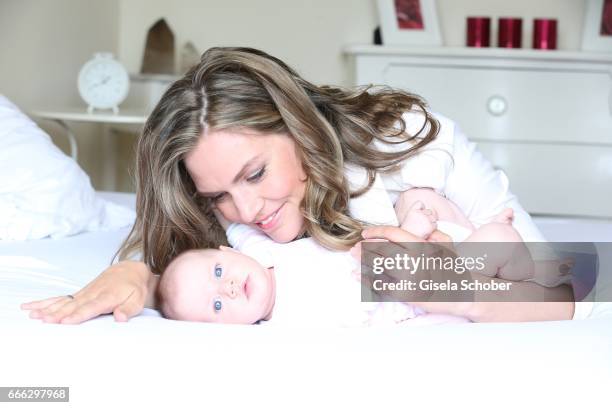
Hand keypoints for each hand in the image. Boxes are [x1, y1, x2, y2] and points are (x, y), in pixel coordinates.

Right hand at [21, 261, 151, 323]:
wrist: (130, 271)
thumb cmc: (134, 289)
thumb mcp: (138, 300)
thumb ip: (129, 309)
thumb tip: (120, 318)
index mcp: (108, 296)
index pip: (91, 306)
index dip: (78, 314)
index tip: (65, 322)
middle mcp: (93, 293)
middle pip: (73, 305)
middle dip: (58, 313)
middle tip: (44, 321)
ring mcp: (84, 293)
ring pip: (64, 301)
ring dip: (48, 308)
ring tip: (32, 314)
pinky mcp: (79, 294)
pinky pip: (60, 298)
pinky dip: (45, 302)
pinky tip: (30, 307)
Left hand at [360, 226, 475, 316]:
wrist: (464, 295)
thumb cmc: (455, 270)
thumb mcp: (448, 247)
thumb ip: (434, 235)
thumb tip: (424, 230)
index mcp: (420, 246)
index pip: (393, 233)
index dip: (376, 232)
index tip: (365, 234)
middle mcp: (412, 260)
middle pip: (381, 250)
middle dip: (365, 248)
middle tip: (354, 249)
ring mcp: (407, 278)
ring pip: (378, 267)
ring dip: (363, 263)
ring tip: (353, 260)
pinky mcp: (405, 293)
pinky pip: (381, 286)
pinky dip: (367, 281)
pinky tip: (357, 276)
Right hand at [397, 201, 437, 238]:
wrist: (407, 241)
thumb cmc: (408, 231)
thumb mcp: (409, 218)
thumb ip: (418, 211)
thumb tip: (432, 211)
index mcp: (412, 210)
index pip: (420, 203)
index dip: (421, 208)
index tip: (418, 213)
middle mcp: (418, 213)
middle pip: (429, 211)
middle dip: (427, 216)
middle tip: (419, 224)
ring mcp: (425, 219)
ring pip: (433, 218)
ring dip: (430, 222)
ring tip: (422, 228)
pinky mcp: (430, 225)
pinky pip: (435, 224)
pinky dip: (432, 228)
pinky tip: (425, 231)